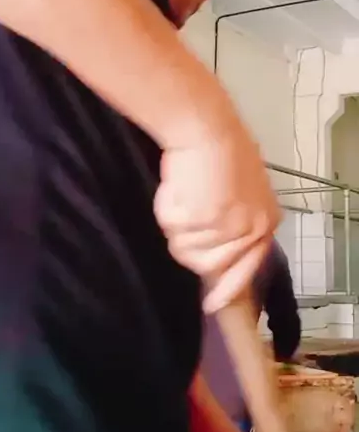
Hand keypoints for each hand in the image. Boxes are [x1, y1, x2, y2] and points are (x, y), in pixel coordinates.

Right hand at [154, 128, 279, 311]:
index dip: (228, 288)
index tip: (212, 306)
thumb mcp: (239, 192)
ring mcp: (229, 226)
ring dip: (174, 223)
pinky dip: (166, 208)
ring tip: (181, 192)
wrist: (205, 125)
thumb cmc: (217, 149)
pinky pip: (172, 228)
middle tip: (182, 213)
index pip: (248, 267)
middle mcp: (252, 228)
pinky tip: (176, 185)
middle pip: (207, 265)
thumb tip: (214, 261)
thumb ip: (233, 224)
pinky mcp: (205, 219)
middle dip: (187, 244)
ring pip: (185, 249)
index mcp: (266, 221)